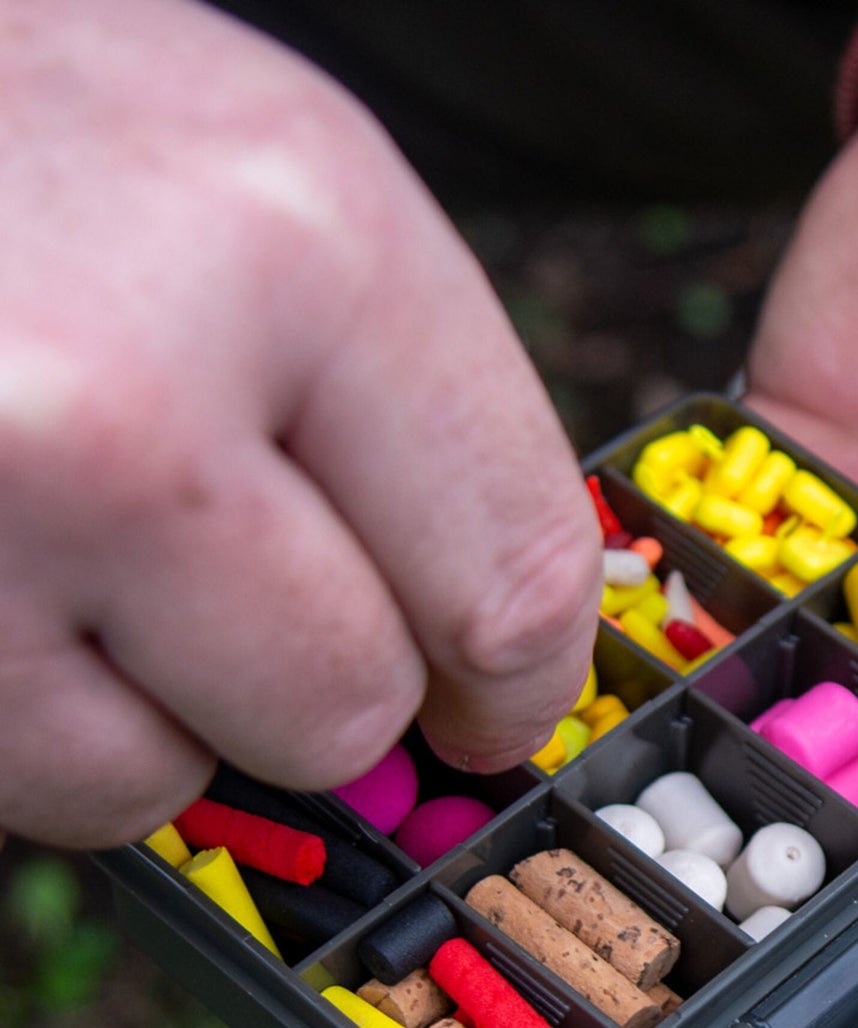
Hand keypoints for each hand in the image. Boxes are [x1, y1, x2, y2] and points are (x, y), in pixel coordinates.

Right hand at [0, 0, 598, 849]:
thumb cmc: (33, 123)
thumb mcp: (272, 181)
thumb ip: (410, 421)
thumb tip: (499, 656)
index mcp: (302, 244)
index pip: (513, 581)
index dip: (516, 681)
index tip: (493, 704)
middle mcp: (129, 394)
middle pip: (347, 709)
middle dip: (316, 678)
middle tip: (242, 577)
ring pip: (169, 779)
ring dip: (153, 705)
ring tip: (78, 540)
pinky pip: (24, 781)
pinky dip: (31, 714)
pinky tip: (4, 570)